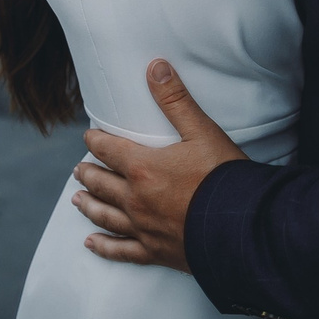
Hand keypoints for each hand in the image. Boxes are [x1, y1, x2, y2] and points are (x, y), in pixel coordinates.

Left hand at [71, 60, 244, 272]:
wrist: (241, 226)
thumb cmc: (223, 176)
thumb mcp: (202, 131)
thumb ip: (175, 100)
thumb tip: (155, 67)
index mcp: (143, 168)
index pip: (108, 150)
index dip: (95, 141)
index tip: (89, 137)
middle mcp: (135, 199)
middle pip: (101, 183)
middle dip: (88, 173)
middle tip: (79, 169)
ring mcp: (142, 228)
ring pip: (105, 215)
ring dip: (89, 205)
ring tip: (77, 199)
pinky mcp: (154, 251)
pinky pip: (120, 250)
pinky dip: (103, 247)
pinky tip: (91, 243)